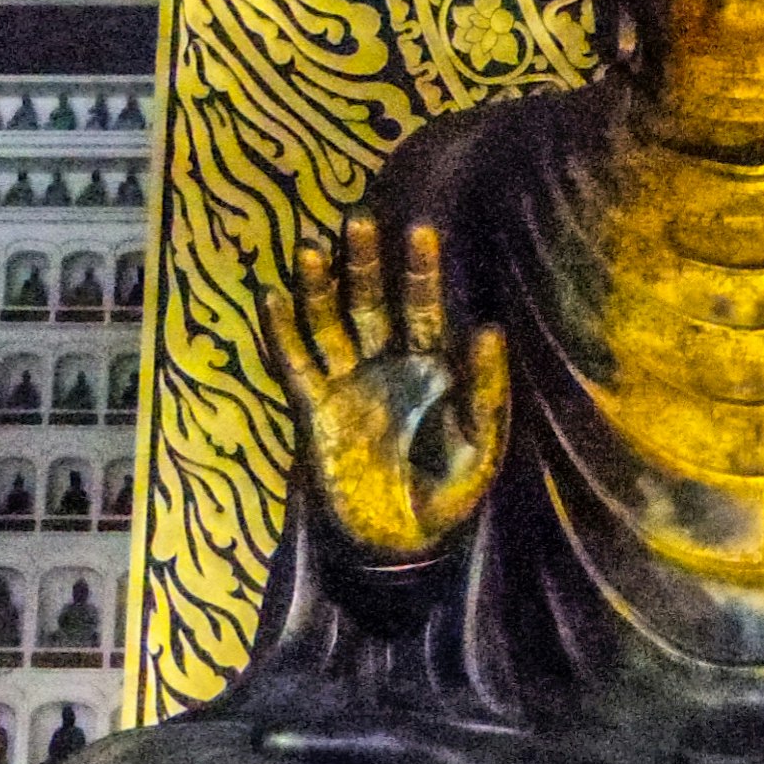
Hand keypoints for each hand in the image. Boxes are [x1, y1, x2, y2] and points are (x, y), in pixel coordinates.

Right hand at [260, 218, 507, 566]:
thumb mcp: (480, 445)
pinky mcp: (314, 411)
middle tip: (358, 219)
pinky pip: (294, 364)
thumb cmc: (449, 492)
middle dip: (364, 263)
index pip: (425, 308)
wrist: (400, 545)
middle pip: (370, 302)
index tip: (420, 229)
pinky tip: (272, 297)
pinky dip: (282, 332)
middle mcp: (385, 365)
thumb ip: (486, 389)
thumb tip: (491, 327)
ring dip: (318, 287)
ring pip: (328, 323)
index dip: (421, 271)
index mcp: (431, 367)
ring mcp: (346, 384)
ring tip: (310, 248)